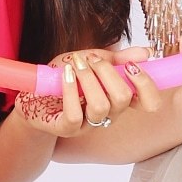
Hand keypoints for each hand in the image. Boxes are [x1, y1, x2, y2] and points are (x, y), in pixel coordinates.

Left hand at [19, 45, 161, 131]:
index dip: (145, 84)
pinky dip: (70, 90)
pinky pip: (75, 115)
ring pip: (101, 106)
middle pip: (123, 98)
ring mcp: (87, 124)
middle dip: (107, 71)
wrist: (33, 94)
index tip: (130, 66)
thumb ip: (117, 59)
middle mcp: (107, 114)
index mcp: (118, 99)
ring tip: (75, 64)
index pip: (148, 102)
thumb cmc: (64, 78)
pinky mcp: (66, 129)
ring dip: (88, 78)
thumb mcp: (91, 61)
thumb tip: (147, 52)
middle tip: (90, 58)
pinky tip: (66, 74)